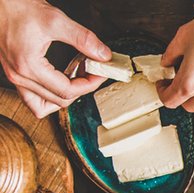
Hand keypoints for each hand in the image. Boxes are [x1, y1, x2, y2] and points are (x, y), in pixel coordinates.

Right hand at [0, 0, 108, 116]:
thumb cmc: (17, 7)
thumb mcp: (55, 20)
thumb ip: (82, 39)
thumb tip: (103, 55)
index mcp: (28, 67)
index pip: (67, 91)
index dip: (90, 84)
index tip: (100, 73)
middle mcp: (19, 76)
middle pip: (59, 100)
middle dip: (81, 89)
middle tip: (92, 72)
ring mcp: (15, 76)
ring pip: (44, 105)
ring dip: (64, 96)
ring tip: (77, 78)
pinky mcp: (14, 72)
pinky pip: (33, 97)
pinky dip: (49, 94)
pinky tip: (60, 79)